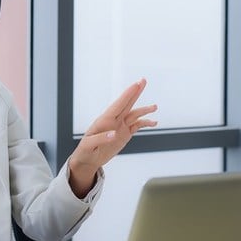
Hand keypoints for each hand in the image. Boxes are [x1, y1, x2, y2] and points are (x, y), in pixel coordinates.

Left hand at [68, 78, 157, 197]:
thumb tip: (114, 133)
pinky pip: (137, 126)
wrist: (89, 159)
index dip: (127, 94)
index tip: (136, 85)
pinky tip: (153, 122)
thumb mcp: (89, 145)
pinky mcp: (125, 134)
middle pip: (127, 104)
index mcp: (104, 120)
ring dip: (144, 110)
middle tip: (143, 80)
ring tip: (155, 106)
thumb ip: (101, 138)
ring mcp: (120, 126)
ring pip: (134, 114)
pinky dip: (145, 123)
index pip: (118, 104)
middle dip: (135, 92)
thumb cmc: (85, 151)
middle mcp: (114, 120)